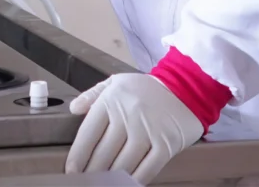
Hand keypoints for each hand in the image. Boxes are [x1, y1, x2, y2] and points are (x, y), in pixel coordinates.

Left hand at [64, 73, 203, 184]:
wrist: (186, 86)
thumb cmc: (147, 88)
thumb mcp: (117, 82)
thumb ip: (92, 95)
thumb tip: (73, 109)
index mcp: (112, 101)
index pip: (88, 134)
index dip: (78, 156)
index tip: (71, 170)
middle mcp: (129, 116)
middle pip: (103, 154)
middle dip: (91, 171)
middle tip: (85, 181)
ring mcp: (149, 131)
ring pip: (122, 165)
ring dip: (110, 178)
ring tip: (103, 183)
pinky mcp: (166, 144)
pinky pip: (146, 169)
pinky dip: (135, 180)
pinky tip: (126, 183)